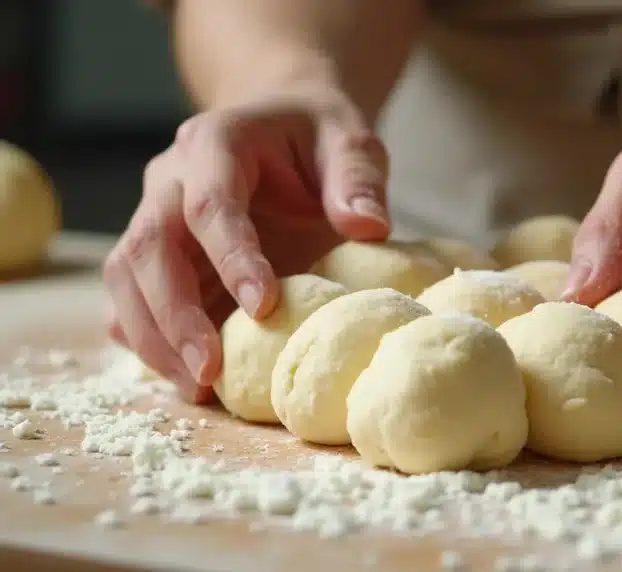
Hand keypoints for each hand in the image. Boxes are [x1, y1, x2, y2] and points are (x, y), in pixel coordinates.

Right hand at [104, 87, 389, 401]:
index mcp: (218, 142)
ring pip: (127, 276)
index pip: (211, 204)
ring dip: (155, 337)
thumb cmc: (318, 138)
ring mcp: (154, 214)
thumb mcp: (351, 142)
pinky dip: (147, 338)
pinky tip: (177, 375)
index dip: (231, 257)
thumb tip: (368, 227)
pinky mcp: (156, 252)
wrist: (283, 130)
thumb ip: (359, 179)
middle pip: (149, 246)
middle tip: (208, 371)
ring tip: (196, 388)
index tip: (264, 306)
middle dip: (175, 314)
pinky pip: (129, 296)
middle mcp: (171, 178)